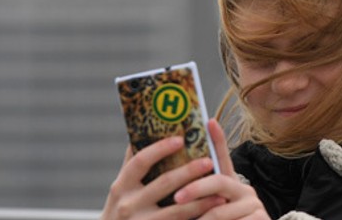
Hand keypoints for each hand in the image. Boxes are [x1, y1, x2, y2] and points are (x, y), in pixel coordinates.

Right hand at [101, 136, 224, 219]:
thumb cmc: (123, 210)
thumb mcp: (122, 189)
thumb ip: (133, 165)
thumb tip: (144, 130)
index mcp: (121, 186)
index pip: (141, 161)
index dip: (160, 149)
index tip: (180, 139)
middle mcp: (128, 204)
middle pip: (164, 183)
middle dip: (189, 171)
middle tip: (209, 161)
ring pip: (177, 210)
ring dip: (201, 199)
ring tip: (220, 190)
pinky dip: (198, 216)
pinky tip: (212, 210)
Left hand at [172, 119, 270, 219]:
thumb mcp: (213, 208)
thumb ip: (201, 195)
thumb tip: (174, 185)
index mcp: (231, 185)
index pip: (224, 158)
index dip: (218, 139)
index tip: (209, 121)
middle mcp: (245, 192)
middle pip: (219, 182)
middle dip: (196, 188)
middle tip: (177, 197)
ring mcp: (254, 206)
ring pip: (219, 210)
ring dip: (200, 218)